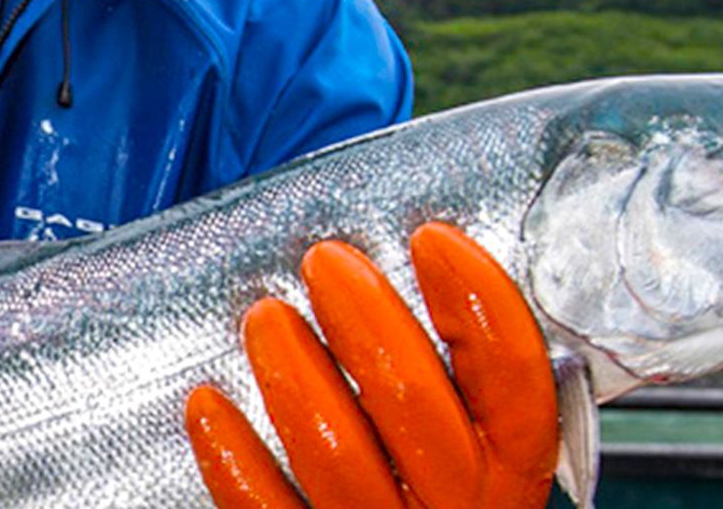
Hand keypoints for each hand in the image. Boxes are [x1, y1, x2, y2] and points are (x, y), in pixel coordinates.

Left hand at [184, 223, 557, 508]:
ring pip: (335, 448)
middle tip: (326, 262)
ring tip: (266, 317)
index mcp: (508, 474)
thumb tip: (417, 277)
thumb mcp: (480, 458)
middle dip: (364, 313)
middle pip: (413, 399)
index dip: (477, 298)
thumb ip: (460, 389)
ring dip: (293, 369)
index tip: (432, 240)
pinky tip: (209, 404)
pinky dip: (232, 453)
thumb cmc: (433, 503)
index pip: (512, 379)